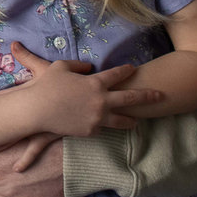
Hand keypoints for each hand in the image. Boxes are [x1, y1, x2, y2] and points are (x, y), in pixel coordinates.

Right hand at [11, 42, 161, 137]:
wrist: (37, 109)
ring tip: (137, 121)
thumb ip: (77, 65)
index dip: (126, 70)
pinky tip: (109, 127)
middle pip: (131, 98)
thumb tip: (88, 67)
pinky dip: (104, 126)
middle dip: (148, 96)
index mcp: (95, 83)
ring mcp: (97, 117)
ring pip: (122, 120)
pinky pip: (102, 128)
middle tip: (160, 95)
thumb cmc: (47, 86)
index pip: (117, 74)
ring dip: (132, 119)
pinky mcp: (90, 130)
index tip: (133, 68)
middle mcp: (101, 100)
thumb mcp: (60, 67)